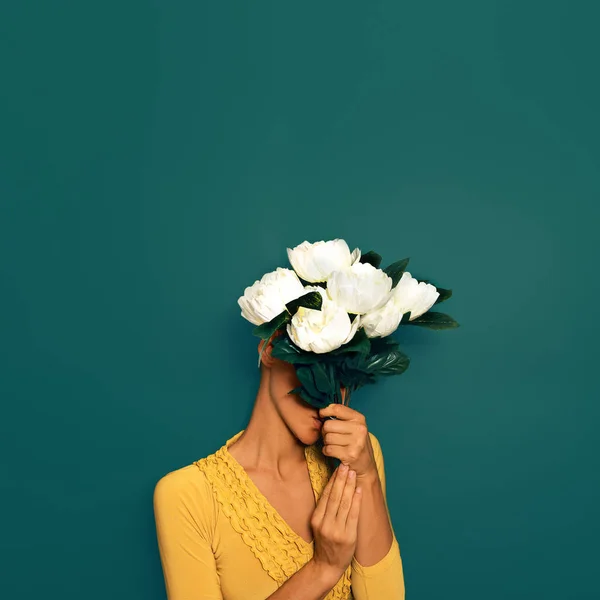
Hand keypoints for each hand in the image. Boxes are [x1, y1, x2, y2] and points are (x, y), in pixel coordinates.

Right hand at [311, 464, 362, 580]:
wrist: (327, 566)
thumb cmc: (325, 542)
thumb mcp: (319, 524)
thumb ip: (324, 508)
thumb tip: (333, 485)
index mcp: (316, 519)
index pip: (325, 495)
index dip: (332, 480)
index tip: (338, 468)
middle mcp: (325, 524)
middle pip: (334, 497)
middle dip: (341, 479)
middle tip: (345, 465)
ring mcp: (337, 531)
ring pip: (344, 504)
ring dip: (349, 486)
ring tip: (352, 473)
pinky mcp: (348, 537)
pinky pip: (353, 515)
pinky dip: (356, 501)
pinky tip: (358, 490)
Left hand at [318, 403, 377, 480]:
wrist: (365, 464)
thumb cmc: (355, 442)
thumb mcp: (353, 425)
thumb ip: (340, 417)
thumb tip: (320, 411)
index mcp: (359, 418)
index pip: (336, 409)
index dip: (325, 411)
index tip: (322, 415)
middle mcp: (359, 429)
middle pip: (328, 425)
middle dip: (325, 431)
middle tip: (330, 435)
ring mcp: (356, 442)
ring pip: (327, 437)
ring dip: (326, 442)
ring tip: (333, 444)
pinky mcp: (350, 455)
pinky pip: (328, 449)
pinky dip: (326, 451)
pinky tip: (332, 451)